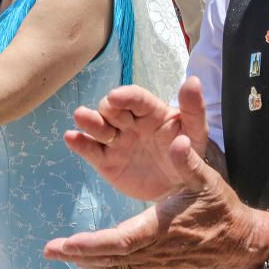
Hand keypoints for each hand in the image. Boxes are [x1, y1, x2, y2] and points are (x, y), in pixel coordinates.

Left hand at [44, 133, 268, 268]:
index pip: (119, 241)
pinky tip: (92, 262)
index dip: (90, 244)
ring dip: (88, 263)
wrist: (241, 244)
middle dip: (78, 255)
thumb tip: (178, 140)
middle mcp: (156, 251)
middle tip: (50, 249)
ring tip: (63, 254)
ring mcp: (158, 265)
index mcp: (162, 228)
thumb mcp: (208, 179)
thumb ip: (189, 160)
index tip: (65, 243)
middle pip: (109, 260)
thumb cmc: (222, 209)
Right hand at [64, 77, 209, 201]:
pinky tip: (71, 138)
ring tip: (82, 118)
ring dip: (89, 121)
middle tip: (111, 117)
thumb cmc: (189, 151)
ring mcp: (116, 140)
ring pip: (96, 126)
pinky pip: (90, 150)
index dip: (125, 96)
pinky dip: (79, 143)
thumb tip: (194, 81)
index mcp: (151, 111)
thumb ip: (194, 109)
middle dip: (107, 109)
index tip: (116, 96)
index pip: (136, 98)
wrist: (179, 186)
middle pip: (111, 108)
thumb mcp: (197, 131)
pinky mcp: (106, 161)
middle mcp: (130, 122)